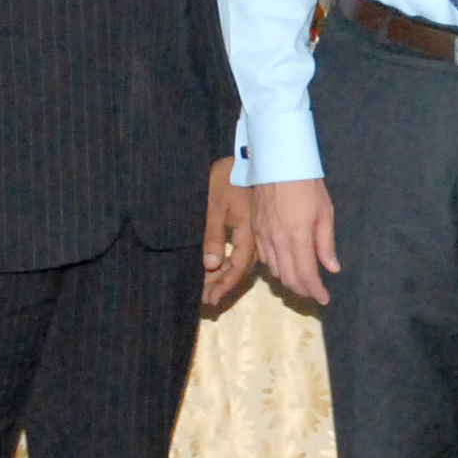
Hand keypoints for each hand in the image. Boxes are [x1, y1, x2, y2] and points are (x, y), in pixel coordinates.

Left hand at [200, 156, 254, 303]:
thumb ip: (213, 236)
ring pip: (238, 261)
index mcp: (246, 233)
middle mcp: (252, 237)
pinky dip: (226, 262)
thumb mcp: (214, 206)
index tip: (210, 299)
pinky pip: (238, 251)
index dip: (223, 285)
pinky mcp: (246, 226)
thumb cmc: (224, 179)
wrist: (239, 157)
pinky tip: (216, 269)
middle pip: (238, 269)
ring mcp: (250, 232)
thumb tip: (211, 266)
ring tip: (208, 290)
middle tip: (205, 300)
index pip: (236, 267)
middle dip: (221, 285)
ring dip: (223, 276)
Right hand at [252, 177, 339, 304]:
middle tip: (315, 292)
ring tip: (302, 281)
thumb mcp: (325, 212)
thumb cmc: (307, 185)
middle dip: (303, 290)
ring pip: (275, 272)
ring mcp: (263, 237)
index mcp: (298, 237)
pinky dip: (276, 268)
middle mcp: (278, 242)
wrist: (278, 164)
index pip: (306, 276)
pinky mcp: (255, 231)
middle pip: (288, 279)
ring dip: (289, 281)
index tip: (324, 299)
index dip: (316, 291)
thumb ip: (326, 243)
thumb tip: (332, 268)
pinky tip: (285, 265)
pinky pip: (264, 259)